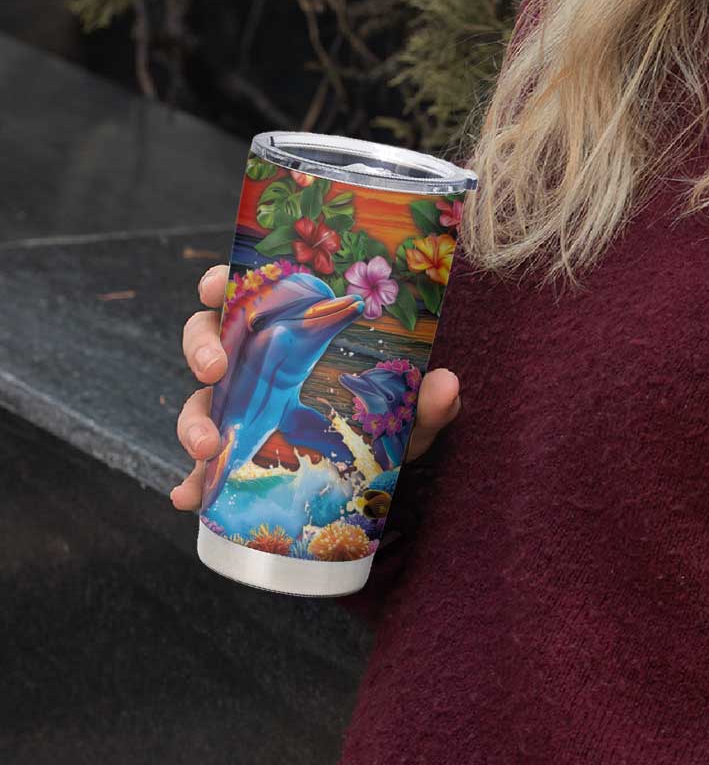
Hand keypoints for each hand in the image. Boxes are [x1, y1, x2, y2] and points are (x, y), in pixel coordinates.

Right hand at [169, 264, 461, 509]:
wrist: (378, 475)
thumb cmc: (386, 422)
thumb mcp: (407, 413)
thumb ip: (426, 401)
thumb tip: (447, 384)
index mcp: (292, 333)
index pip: (249, 296)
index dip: (223, 284)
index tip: (217, 285)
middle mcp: (258, 364)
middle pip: (207, 338)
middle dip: (201, 349)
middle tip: (215, 369)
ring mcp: (242, 407)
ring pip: (199, 398)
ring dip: (193, 419)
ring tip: (206, 447)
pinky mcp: (236, 452)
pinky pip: (202, 463)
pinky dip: (191, 480)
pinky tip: (189, 496)